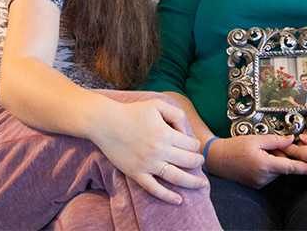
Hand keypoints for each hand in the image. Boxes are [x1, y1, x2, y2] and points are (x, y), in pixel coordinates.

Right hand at [90, 98, 205, 204]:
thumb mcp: (158, 105)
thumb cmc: (132, 112)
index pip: (190, 145)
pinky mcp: (136, 173)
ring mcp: (147, 164)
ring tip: (201, 183)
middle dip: (198, 162)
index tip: (193, 144)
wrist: (105, 123)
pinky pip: (154, 189)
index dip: (195, 145)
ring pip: (176, 177)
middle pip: (188, 161)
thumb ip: (176, 115)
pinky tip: (179, 200)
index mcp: (165, 134)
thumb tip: (185, 133)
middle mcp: (159, 151)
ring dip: (192, 182)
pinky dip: (167, 196)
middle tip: (200, 161)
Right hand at [206, 134, 306, 187]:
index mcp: (265, 165)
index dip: (305, 168)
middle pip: (283, 167)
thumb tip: (291, 139)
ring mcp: (260, 182)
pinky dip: (268, 166)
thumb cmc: (235, 147)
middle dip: (282, 156)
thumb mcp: (256, 139)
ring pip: (276, 170)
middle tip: (270, 146)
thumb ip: (276, 140)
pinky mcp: (256, 184)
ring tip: (259, 151)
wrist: (217, 159)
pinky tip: (257, 158)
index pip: (290, 167)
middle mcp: (264, 177)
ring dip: (275, 161)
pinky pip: (269, 174)